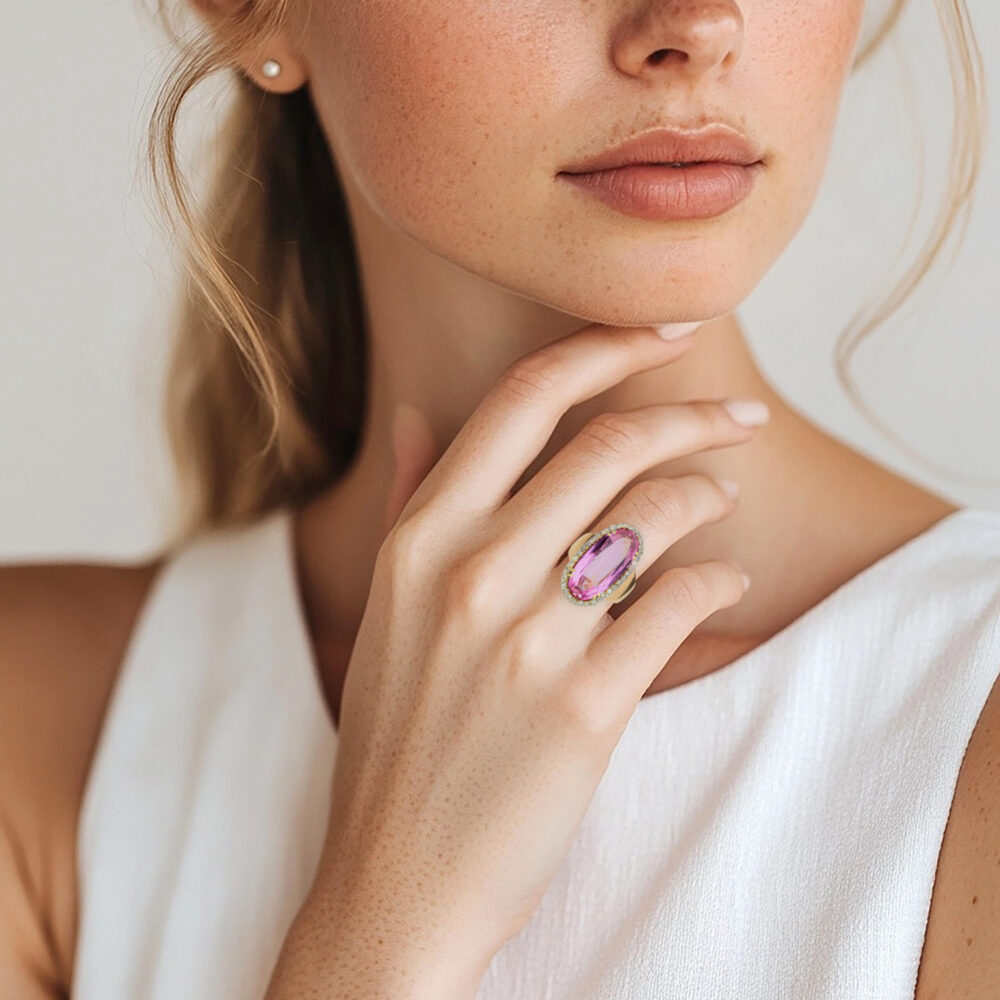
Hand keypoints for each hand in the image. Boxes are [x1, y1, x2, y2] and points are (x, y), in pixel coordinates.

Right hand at [301, 322, 761, 993]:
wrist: (398, 875)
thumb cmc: (396, 735)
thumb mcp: (385, 606)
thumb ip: (410, 500)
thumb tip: (419, 412)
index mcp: (419, 537)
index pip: (524, 399)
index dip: (606, 346)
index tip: (669, 330)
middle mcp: (469, 571)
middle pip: (609, 445)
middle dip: (691, 416)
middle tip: (741, 418)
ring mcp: (527, 638)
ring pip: (654, 515)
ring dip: (708, 495)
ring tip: (724, 500)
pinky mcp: (585, 706)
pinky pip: (679, 605)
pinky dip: (718, 580)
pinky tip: (726, 580)